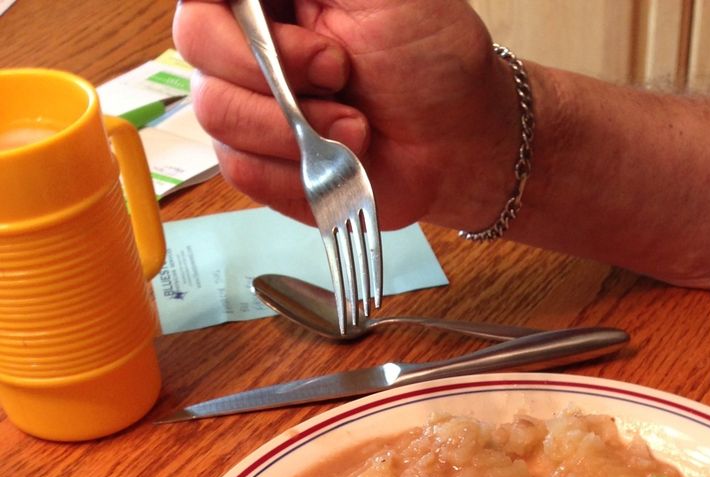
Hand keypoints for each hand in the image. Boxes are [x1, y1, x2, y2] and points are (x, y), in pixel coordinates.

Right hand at [172, 0, 519, 231]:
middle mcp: (246, 45)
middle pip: (196, 50)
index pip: (202, 1)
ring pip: (216, 115)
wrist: (458, 141)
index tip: (313, 38)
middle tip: (342, 74)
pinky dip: (297, 172)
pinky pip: (243, 170)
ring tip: (355, 126)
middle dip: (276, 75)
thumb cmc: (429, 55)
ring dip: (295, 128)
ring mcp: (250, 107)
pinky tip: (340, 161)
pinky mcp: (263, 165)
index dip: (239, 28)